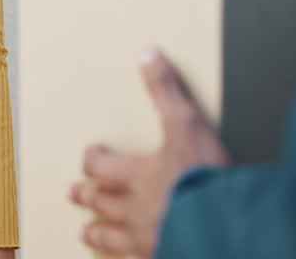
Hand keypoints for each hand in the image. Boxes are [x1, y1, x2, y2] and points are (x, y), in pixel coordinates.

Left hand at [69, 49, 229, 256]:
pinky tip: (128, 256)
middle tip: (74, 193)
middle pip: (99, 203)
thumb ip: (166, 90)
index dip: (91, 160)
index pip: (99, 168)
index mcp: (136, 176)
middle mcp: (133, 209)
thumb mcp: (186, 124)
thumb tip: (148, 56)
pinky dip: (126, 256)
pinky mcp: (158, 257)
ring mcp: (144, 239)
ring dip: (96, 233)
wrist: (221, 225)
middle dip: (86, 196)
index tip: (90, 155)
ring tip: (86, 234)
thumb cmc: (202, 177)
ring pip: (109, 238)